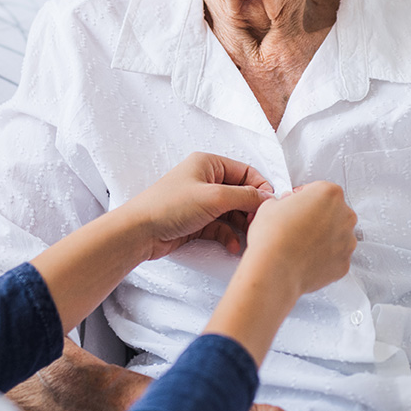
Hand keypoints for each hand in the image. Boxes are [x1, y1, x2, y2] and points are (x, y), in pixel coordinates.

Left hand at [123, 152, 273, 258]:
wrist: (141, 231)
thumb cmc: (170, 206)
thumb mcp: (214, 197)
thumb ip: (245, 196)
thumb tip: (268, 197)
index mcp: (208, 164)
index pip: (246, 172)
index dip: (260, 189)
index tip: (269, 207)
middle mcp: (206, 180)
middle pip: (241, 193)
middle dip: (251, 210)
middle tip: (258, 225)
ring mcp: (201, 201)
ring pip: (233, 212)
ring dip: (242, 226)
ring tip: (248, 238)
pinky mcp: (197, 221)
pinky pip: (222, 227)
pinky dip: (229, 235)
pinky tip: (233, 246)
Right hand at [244, 182, 356, 296]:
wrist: (275, 269)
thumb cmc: (273, 236)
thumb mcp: (270, 204)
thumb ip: (285, 202)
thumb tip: (287, 208)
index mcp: (329, 193)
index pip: (318, 189)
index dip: (303, 196)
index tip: (295, 204)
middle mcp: (344, 216)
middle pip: (332, 210)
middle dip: (317, 215)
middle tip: (296, 222)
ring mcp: (347, 242)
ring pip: (336, 234)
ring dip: (322, 235)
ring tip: (299, 242)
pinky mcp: (344, 264)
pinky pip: (335, 255)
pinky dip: (323, 256)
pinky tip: (305, 256)